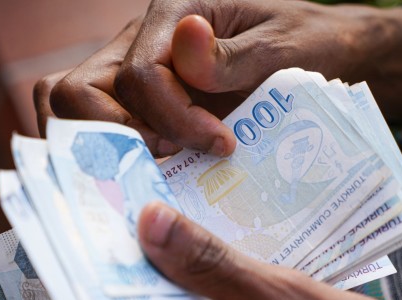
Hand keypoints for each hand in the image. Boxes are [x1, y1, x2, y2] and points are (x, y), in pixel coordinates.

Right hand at [35, 0, 401, 156]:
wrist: (324, 55)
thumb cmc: (309, 42)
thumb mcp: (284, 44)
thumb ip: (233, 54)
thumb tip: (184, 42)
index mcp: (172, 14)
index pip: (136, 74)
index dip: (171, 118)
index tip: (221, 144)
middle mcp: (140, 44)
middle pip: (77, 93)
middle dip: (116, 137)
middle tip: (173, 157)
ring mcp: (138, 79)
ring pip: (78, 116)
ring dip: (112, 152)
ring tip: (166, 169)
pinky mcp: (148, 111)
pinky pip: (107, 135)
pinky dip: (119, 161)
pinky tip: (158, 180)